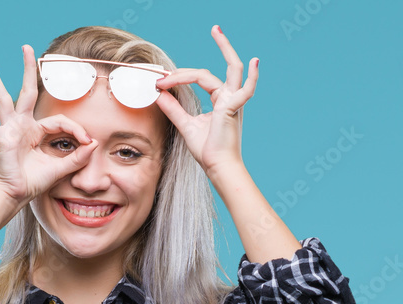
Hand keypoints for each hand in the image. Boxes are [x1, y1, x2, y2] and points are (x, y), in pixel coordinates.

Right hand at [0, 45, 99, 214]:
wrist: (14, 197)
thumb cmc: (33, 183)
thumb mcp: (61, 169)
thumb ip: (78, 157)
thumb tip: (94, 143)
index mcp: (36, 132)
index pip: (59, 120)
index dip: (75, 129)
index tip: (87, 141)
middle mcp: (22, 126)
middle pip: (27, 91)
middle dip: (28, 69)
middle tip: (26, 47)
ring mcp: (9, 130)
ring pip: (3, 98)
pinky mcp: (1, 139)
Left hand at [153, 25, 258, 177]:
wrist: (217, 167)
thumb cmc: (207, 149)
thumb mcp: (185, 125)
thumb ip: (173, 109)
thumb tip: (158, 94)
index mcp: (220, 100)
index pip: (201, 78)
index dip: (179, 77)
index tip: (159, 81)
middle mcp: (229, 97)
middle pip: (223, 66)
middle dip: (222, 45)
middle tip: (215, 27)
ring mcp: (234, 101)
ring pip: (228, 70)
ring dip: (225, 50)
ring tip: (218, 32)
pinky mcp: (234, 109)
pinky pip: (245, 89)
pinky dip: (252, 76)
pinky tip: (254, 62)